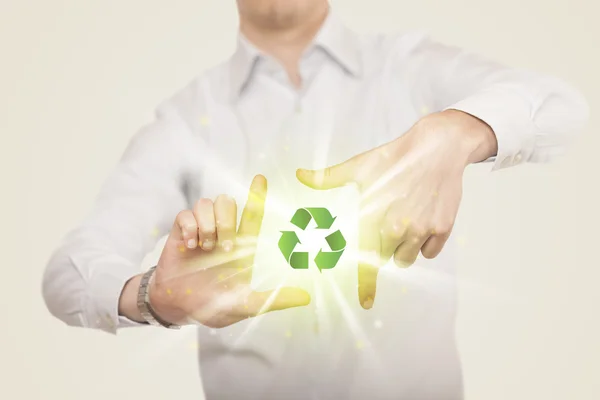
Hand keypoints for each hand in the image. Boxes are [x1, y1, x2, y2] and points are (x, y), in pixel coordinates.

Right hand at [119, 175, 310, 327]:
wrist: (178, 308)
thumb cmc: (212, 306)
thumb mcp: (246, 306)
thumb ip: (274, 300)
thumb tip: (306, 297)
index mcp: (242, 246)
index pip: (252, 213)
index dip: (257, 195)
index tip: (260, 178)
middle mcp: (223, 233)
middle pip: (228, 202)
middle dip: (225, 222)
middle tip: (221, 248)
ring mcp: (201, 230)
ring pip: (207, 203)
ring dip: (207, 225)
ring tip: (203, 248)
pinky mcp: (181, 232)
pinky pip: (186, 213)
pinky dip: (189, 228)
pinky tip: (188, 246)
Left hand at [296, 110, 496, 308]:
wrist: (438, 147)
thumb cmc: (396, 157)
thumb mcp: (359, 167)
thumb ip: (327, 178)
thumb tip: (300, 175)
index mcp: (372, 216)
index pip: (366, 260)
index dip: (366, 285)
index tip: (366, 303)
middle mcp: (396, 228)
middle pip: (386, 259)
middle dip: (383, 248)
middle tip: (388, 222)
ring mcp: (422, 229)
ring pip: (407, 258)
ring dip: (403, 248)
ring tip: (405, 219)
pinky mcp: (442, 228)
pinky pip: (430, 251)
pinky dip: (425, 242)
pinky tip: (423, 218)